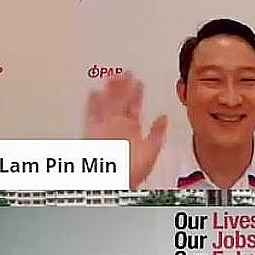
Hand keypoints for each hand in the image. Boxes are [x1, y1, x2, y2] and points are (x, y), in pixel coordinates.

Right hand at [82, 73, 166, 188]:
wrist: (113, 181)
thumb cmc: (130, 171)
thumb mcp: (151, 151)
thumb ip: (156, 133)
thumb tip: (163, 118)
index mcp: (131, 129)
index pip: (134, 106)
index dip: (137, 92)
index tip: (138, 80)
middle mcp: (117, 127)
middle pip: (120, 102)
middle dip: (122, 86)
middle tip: (125, 72)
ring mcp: (104, 128)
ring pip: (107, 104)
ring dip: (109, 91)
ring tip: (112, 77)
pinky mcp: (92, 131)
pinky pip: (91, 115)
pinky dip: (92, 104)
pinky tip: (94, 92)